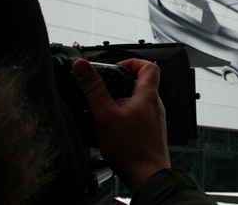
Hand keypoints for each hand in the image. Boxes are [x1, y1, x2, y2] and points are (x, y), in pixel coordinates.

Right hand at [72, 59, 169, 193]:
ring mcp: (155, 119)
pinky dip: (126, 115)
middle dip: (122, 82)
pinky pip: (139, 115)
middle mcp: (155, 105)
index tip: (115, 68)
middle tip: (106, 89)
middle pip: (142, 82)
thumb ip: (93, 89)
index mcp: (148, 95)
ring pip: (139, 100)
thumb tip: (82, 67)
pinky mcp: (151, 132)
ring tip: (106, 109)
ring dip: (122, 100)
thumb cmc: (132, 149)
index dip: (131, 61)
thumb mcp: (105, 114)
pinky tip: (114, 127)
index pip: (149, 66)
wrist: (147, 176)